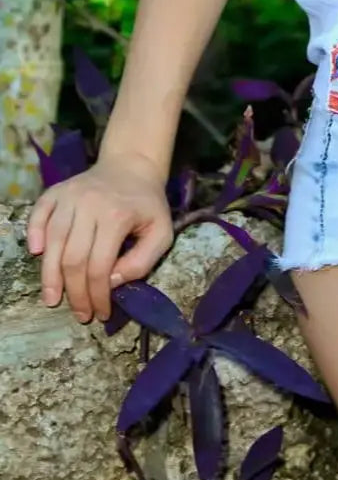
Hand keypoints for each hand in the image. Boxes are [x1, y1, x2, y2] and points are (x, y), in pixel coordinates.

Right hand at [26, 152, 173, 323]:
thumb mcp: (161, 233)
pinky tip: (36, 253)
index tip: (100, 313)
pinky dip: (33, 233)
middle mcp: (90, 204)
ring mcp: (70, 195)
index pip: (99, 266)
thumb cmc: (147, 204)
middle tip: (79, 313)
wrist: (132, 166)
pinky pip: (39, 213)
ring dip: (49, 275)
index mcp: (117, 215)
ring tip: (52, 298)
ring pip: (53, 240)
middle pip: (73, 258)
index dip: (97, 295)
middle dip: (74, 293)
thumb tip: (111, 282)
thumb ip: (142, 261)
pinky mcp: (57, 190)